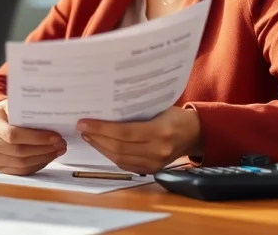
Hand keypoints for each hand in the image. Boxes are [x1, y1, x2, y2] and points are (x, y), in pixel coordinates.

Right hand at [0, 100, 66, 175]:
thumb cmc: (5, 113)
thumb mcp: (11, 105)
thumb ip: (26, 110)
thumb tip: (52, 115)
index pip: (13, 135)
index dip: (36, 138)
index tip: (55, 136)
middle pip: (19, 151)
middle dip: (44, 149)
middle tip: (61, 143)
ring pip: (22, 164)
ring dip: (44, 158)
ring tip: (58, 150)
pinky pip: (22, 171)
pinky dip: (38, 165)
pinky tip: (48, 157)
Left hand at [76, 107, 201, 174]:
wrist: (194, 133)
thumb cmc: (175, 116)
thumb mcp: (159, 107)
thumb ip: (136, 111)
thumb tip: (105, 108)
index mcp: (160, 132)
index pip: (124, 133)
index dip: (101, 129)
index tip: (84, 123)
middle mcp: (158, 150)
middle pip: (119, 148)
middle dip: (97, 138)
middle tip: (82, 129)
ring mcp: (155, 163)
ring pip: (120, 159)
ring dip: (101, 148)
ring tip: (89, 137)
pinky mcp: (153, 170)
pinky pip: (126, 165)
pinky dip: (111, 156)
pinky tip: (102, 146)